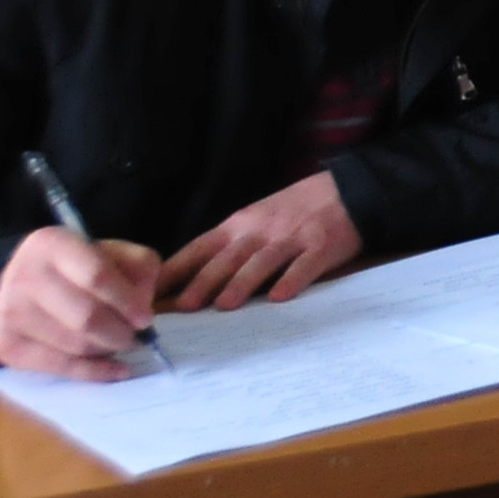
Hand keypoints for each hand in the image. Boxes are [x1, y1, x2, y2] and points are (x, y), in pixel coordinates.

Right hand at [0, 225, 161, 379]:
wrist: (18, 285)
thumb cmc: (75, 268)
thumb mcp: (109, 252)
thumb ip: (137, 268)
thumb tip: (143, 306)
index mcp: (52, 244)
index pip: (97, 276)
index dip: (127, 301)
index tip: (146, 319)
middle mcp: (25, 276)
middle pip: (86, 317)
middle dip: (120, 332)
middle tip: (136, 337)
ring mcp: (10, 312)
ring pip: (75, 345)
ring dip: (107, 349)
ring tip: (119, 342)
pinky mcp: (5, 345)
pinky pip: (59, 367)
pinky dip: (94, 372)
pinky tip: (116, 370)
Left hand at [159, 172, 360, 311]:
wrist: (348, 190)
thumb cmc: (295, 210)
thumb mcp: (255, 220)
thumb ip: (228, 248)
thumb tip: (188, 285)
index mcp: (239, 225)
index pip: (199, 248)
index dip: (175, 270)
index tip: (151, 292)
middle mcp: (260, 231)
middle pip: (227, 258)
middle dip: (204, 282)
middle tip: (184, 307)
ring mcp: (291, 238)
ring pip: (262, 261)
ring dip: (242, 282)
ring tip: (225, 305)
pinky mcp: (321, 247)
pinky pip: (304, 265)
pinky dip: (292, 280)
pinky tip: (280, 297)